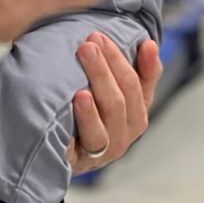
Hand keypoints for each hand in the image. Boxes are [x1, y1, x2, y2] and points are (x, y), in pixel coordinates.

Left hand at [68, 34, 161, 172]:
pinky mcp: (79, 161)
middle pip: (120, 101)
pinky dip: (84, 120)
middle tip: (90, 43)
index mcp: (135, 114)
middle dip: (106, 69)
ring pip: (104, 124)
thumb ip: (131, 67)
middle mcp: (122, 135)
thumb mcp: (110, 85)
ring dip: (95, 95)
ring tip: (84, 72)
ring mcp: (101, 151)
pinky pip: (84, 143)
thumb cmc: (87, 107)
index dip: (143, 63)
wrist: (55, 144)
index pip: (141, 86)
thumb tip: (149, 44)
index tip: (140, 42)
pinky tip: (77, 100)